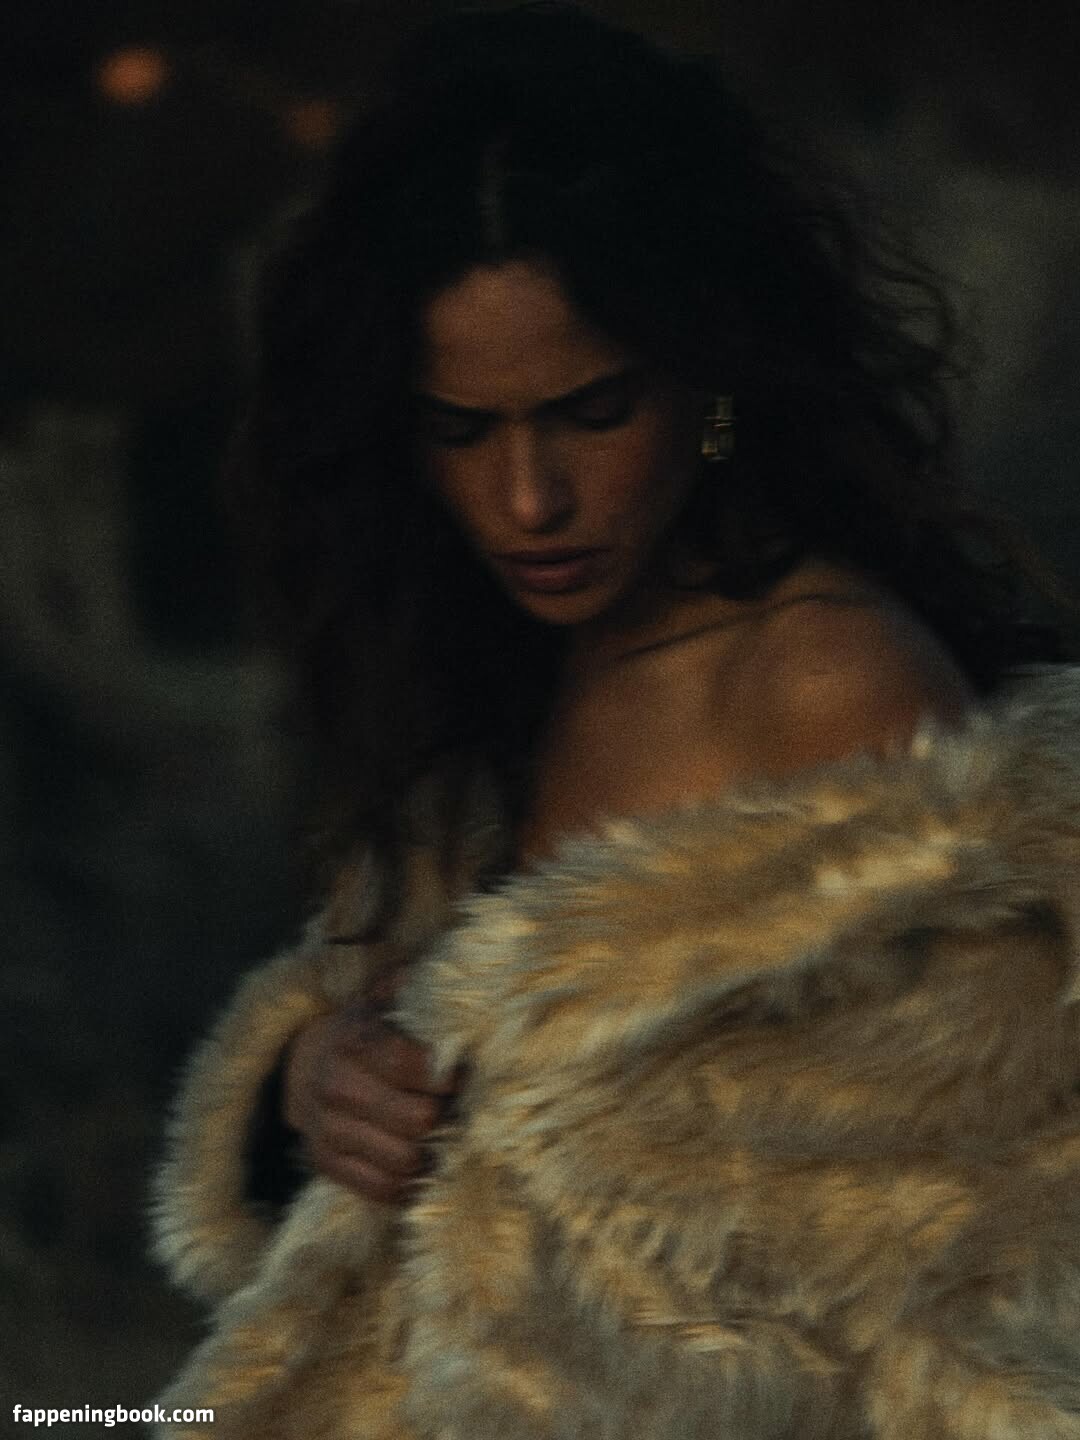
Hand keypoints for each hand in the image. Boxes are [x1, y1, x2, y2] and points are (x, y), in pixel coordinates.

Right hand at [284, 968, 456, 1203]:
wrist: (305, 1063)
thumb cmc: (364, 1029)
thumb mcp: (385, 998)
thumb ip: (418, 989)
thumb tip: (457, 985)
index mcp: (354, 1040)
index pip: (417, 1067)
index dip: (449, 1074)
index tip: (459, 1072)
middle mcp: (336, 1086)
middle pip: (419, 1119)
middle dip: (446, 1113)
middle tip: (455, 1106)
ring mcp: (327, 1130)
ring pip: (406, 1160)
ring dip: (432, 1150)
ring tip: (440, 1132)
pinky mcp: (325, 1164)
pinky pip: (382, 1189)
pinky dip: (409, 1181)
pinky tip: (420, 1159)